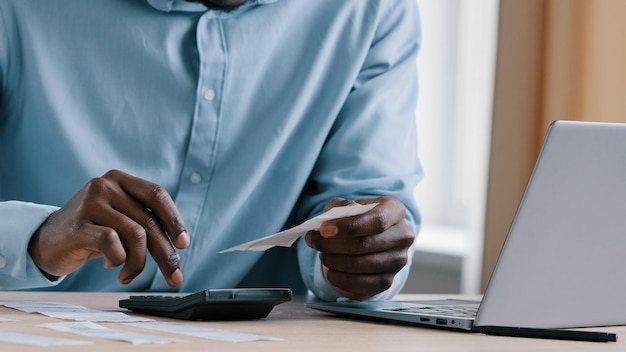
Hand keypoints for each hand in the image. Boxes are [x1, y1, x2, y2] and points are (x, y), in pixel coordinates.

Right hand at [28, 169, 188, 286]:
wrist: (47, 241)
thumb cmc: (92, 231)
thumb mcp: (120, 218)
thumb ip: (145, 222)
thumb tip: (178, 244)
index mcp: (121, 180)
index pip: (157, 194)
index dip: (174, 220)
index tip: (183, 244)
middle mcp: (106, 185)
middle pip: (149, 220)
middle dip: (165, 253)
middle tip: (174, 276)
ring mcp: (90, 203)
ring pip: (135, 235)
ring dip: (139, 263)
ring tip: (129, 274)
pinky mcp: (78, 225)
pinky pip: (113, 244)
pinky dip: (118, 260)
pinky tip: (111, 266)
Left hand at [305, 196, 414, 300]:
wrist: (365, 237)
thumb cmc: (355, 218)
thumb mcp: (346, 205)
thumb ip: (338, 209)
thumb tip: (327, 223)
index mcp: (394, 210)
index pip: (376, 221)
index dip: (349, 227)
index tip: (324, 230)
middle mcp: (402, 236)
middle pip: (366, 244)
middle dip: (333, 245)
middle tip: (314, 242)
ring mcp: (398, 261)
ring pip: (362, 265)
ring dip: (334, 261)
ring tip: (323, 255)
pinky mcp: (388, 281)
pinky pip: (362, 284)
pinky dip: (341, 279)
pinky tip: (331, 271)